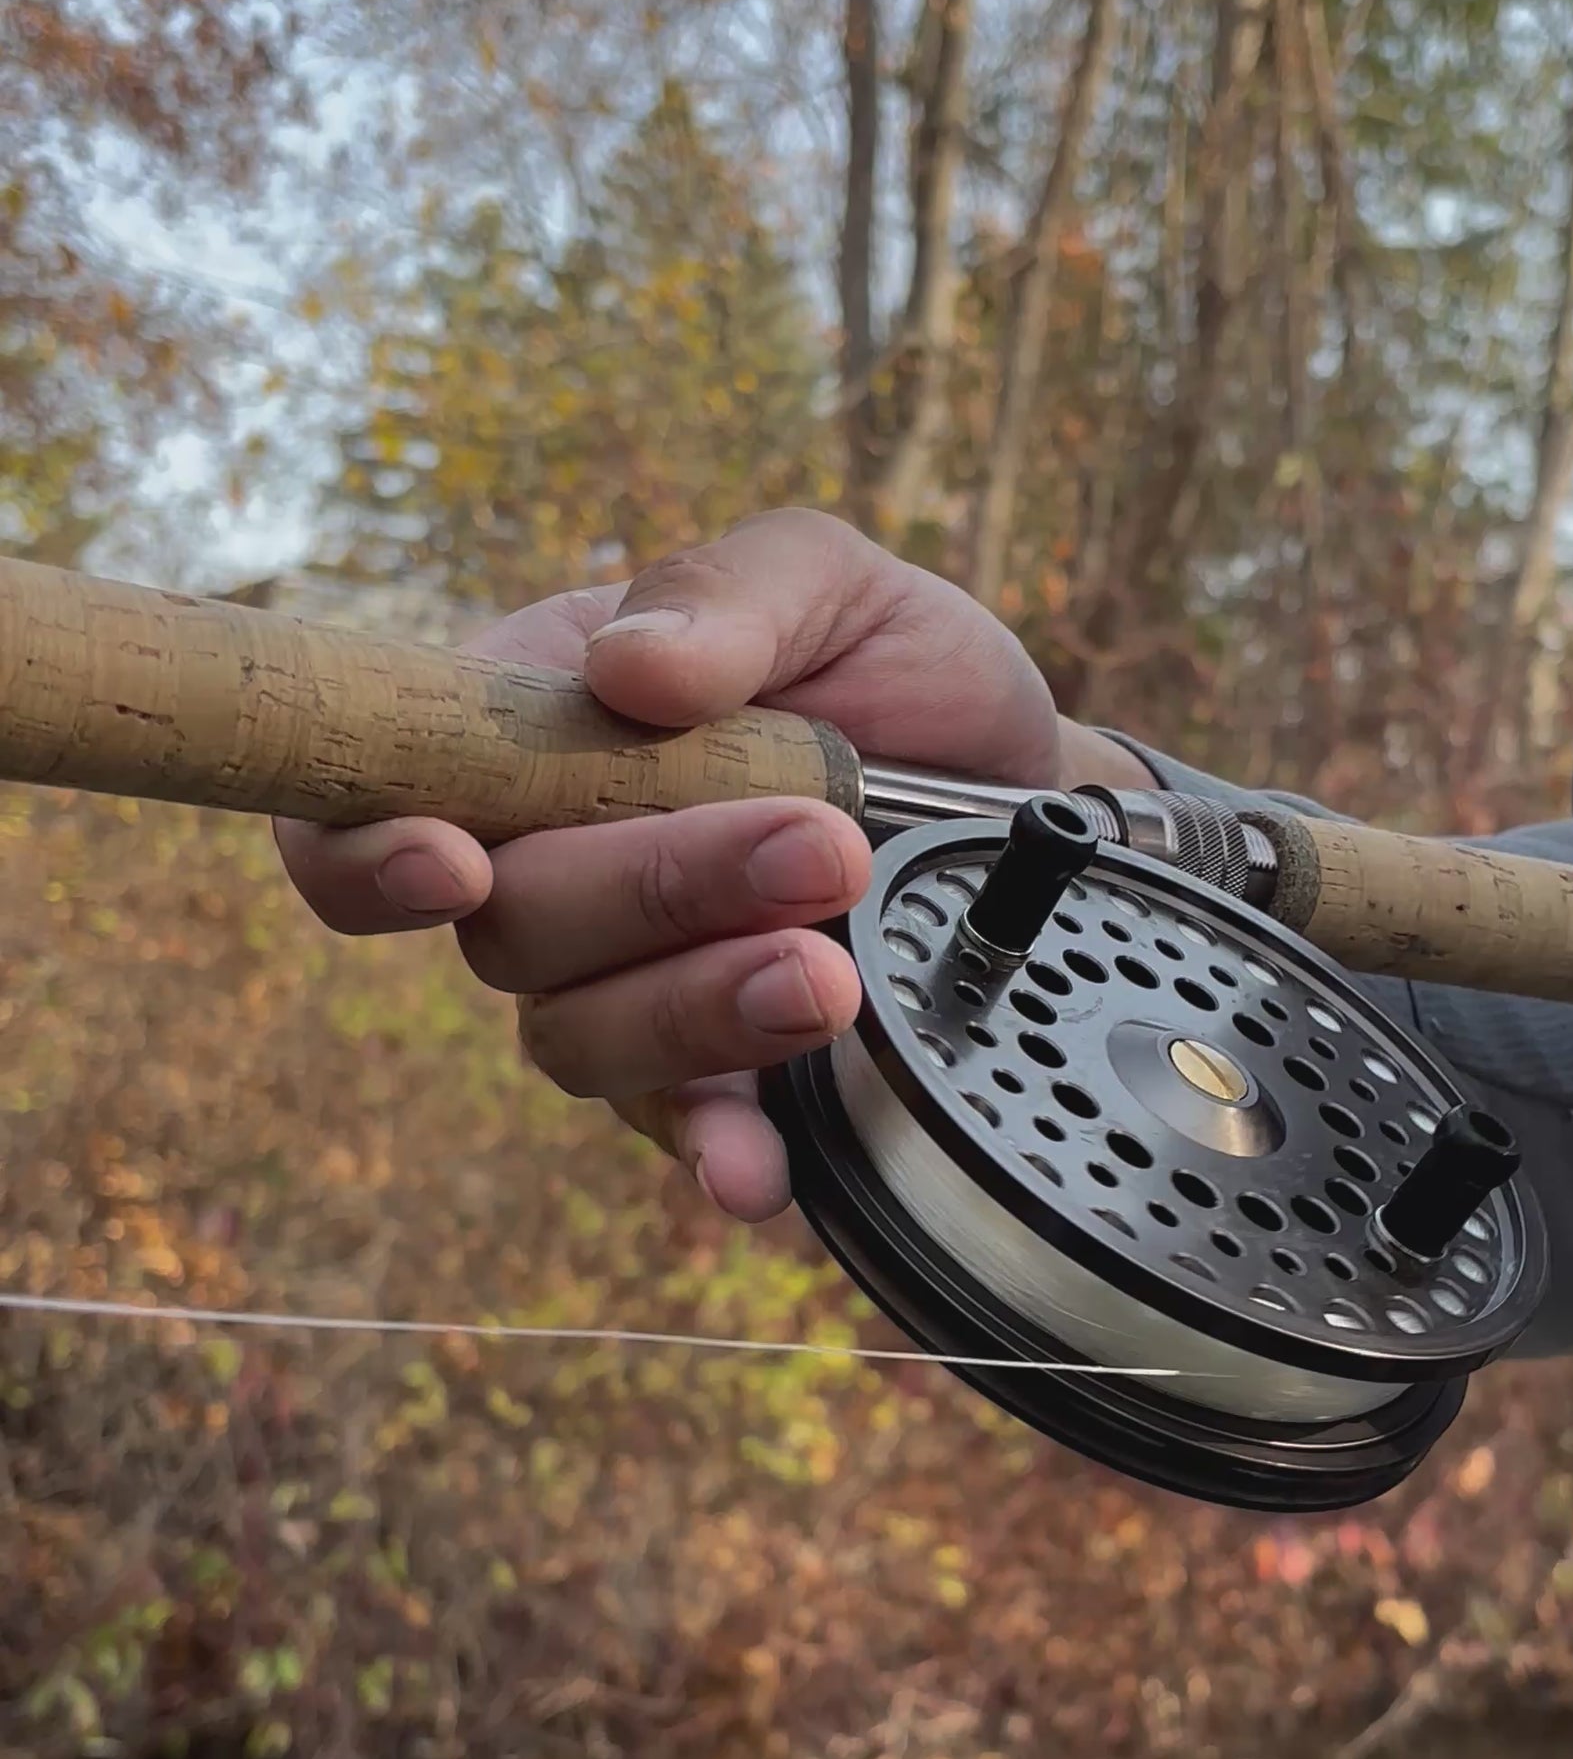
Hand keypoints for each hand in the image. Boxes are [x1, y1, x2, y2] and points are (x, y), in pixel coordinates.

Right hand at [277, 507, 1151, 1219]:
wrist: (1025, 790)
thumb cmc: (892, 669)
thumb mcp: (833, 583)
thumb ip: (729, 594)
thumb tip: (627, 666)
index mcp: (520, 731)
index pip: (360, 805)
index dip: (364, 854)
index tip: (452, 863)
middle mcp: (544, 875)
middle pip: (508, 929)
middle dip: (653, 892)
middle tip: (818, 847)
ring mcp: (620, 990)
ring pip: (580, 1040)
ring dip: (698, 1009)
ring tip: (829, 973)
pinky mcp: (713, 1083)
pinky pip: (680, 1135)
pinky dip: (714, 1155)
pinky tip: (759, 1175)